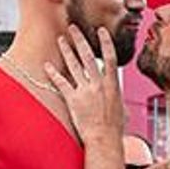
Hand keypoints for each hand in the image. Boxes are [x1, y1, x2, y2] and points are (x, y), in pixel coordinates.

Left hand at [45, 26, 123, 143]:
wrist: (104, 139)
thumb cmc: (114, 130)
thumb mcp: (122, 111)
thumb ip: (116, 99)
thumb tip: (117, 98)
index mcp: (112, 86)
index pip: (110, 58)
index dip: (105, 42)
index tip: (101, 31)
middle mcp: (98, 85)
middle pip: (88, 56)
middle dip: (80, 40)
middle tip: (73, 28)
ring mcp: (85, 91)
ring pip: (74, 66)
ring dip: (67, 51)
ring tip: (61, 40)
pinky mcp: (73, 100)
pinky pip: (61, 83)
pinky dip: (54, 74)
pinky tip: (47, 66)